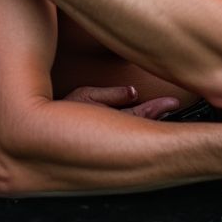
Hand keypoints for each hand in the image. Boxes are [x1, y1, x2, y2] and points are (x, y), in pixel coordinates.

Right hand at [63, 84, 181, 120]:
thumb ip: (111, 95)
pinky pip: (128, 124)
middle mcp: (113, 128)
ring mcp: (110, 130)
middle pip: (143, 121)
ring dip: (153, 117)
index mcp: (110, 120)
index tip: (174, 102)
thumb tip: (133, 92)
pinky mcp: (104, 127)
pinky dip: (142, 119)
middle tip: (177, 104)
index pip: (141, 114)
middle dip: (159, 113)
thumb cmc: (62, 110)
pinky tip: (150, 115)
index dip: (158, 108)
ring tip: (169, 108)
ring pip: (138, 125)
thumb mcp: (85, 96)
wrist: (45, 127)